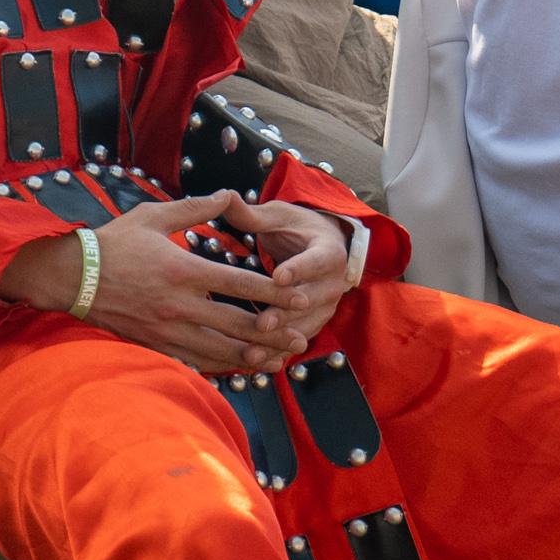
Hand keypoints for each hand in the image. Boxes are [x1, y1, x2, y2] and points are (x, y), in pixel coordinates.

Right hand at [78, 192, 312, 372]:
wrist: (72, 278)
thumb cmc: (112, 243)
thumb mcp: (153, 216)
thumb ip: (195, 208)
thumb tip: (229, 195)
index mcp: (183, 269)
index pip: (240, 285)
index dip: (274, 293)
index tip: (300, 297)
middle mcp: (179, 304)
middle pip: (238, 324)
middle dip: (275, 333)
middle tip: (302, 337)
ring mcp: (168, 328)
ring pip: (221, 350)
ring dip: (254, 356)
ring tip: (280, 359)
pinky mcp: (157, 343)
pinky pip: (197, 361)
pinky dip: (223, 366)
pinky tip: (241, 367)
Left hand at [226, 196, 355, 345]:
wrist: (325, 247)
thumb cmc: (297, 228)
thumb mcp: (280, 216)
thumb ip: (253, 214)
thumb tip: (226, 196)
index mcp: (328, 252)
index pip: (316, 262)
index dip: (298, 269)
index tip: (278, 276)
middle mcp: (333, 283)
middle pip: (310, 300)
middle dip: (285, 313)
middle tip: (261, 323)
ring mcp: (326, 306)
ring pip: (304, 327)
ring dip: (280, 340)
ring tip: (253, 351)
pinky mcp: (314, 323)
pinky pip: (296, 340)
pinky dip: (277, 352)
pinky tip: (253, 362)